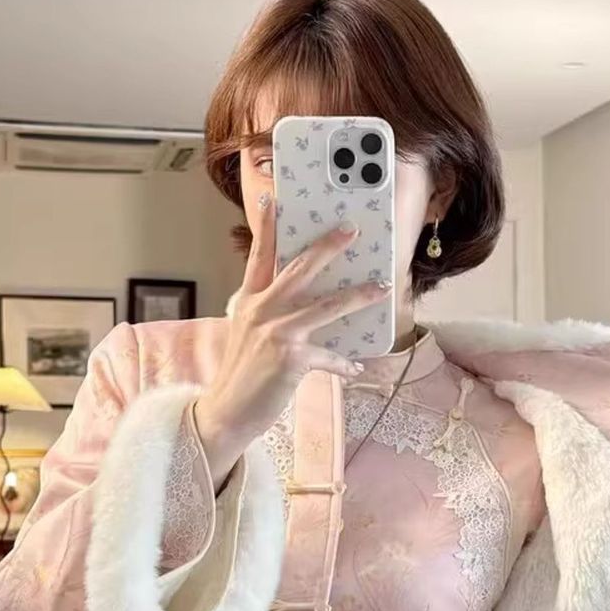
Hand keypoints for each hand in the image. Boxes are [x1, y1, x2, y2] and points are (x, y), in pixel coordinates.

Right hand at [194, 199, 390, 488]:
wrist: (227, 412)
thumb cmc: (243, 372)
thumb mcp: (248, 333)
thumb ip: (269, 312)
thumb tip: (306, 300)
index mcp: (249, 301)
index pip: (259, 256)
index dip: (267, 227)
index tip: (273, 198)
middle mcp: (260, 311)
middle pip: (299, 269)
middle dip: (328, 247)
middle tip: (351, 229)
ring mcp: (276, 332)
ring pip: (326, 305)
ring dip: (358, 295)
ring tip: (382, 287)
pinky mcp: (291, 358)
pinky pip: (329, 356)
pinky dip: (343, 363)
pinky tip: (356, 368)